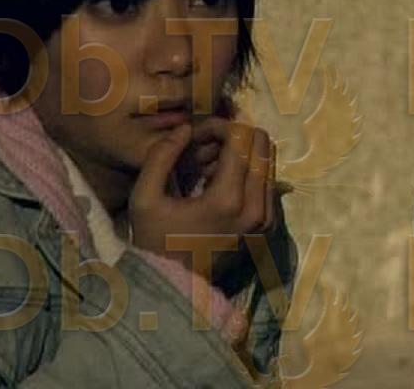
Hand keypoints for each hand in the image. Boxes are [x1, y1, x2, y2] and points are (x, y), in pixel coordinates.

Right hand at [129, 120, 276, 265]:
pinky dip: (248, 173)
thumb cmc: (155, 243)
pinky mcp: (268, 226)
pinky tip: (219, 185)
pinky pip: (268, 181)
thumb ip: (161, 156)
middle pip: (263, 143)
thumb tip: (186, 128)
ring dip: (242, 154)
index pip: (241, 137)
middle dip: (235, 136)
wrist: (176, 286)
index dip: (218, 126)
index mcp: (228, 199)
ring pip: (268, 160)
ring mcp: (266, 218)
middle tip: (205, 150)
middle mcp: (257, 207)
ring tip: (209, 169)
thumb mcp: (144, 198)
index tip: (196, 137)